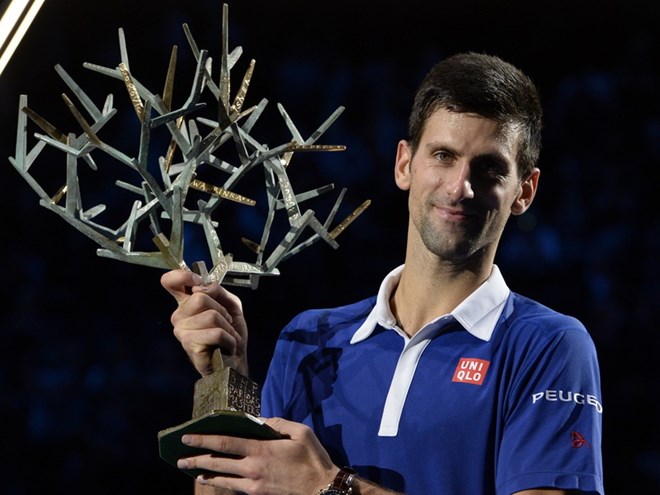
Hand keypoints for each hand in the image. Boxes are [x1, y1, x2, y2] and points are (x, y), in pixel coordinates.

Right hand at [161, 269, 248, 375]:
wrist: (235, 361)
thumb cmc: (230, 334)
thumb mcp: (230, 304)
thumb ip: (217, 290)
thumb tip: (202, 288)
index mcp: (187, 303)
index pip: (170, 281)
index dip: (183, 276)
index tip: (197, 282)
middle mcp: (179, 315)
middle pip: (200, 297)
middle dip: (222, 310)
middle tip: (226, 323)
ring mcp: (181, 330)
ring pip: (211, 315)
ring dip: (228, 327)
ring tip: (227, 337)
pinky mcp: (189, 344)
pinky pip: (216, 333)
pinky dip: (229, 340)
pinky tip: (226, 347)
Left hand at [177, 417, 337, 494]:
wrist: (322, 490)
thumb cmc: (312, 458)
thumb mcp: (300, 432)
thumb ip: (277, 423)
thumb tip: (258, 421)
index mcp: (262, 450)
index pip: (226, 442)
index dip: (205, 438)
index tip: (188, 436)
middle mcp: (253, 468)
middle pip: (218, 462)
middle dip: (197, 458)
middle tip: (179, 456)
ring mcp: (254, 484)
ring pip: (222, 477)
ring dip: (203, 472)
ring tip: (189, 469)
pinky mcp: (258, 494)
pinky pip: (233, 487)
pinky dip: (218, 482)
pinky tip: (211, 479)